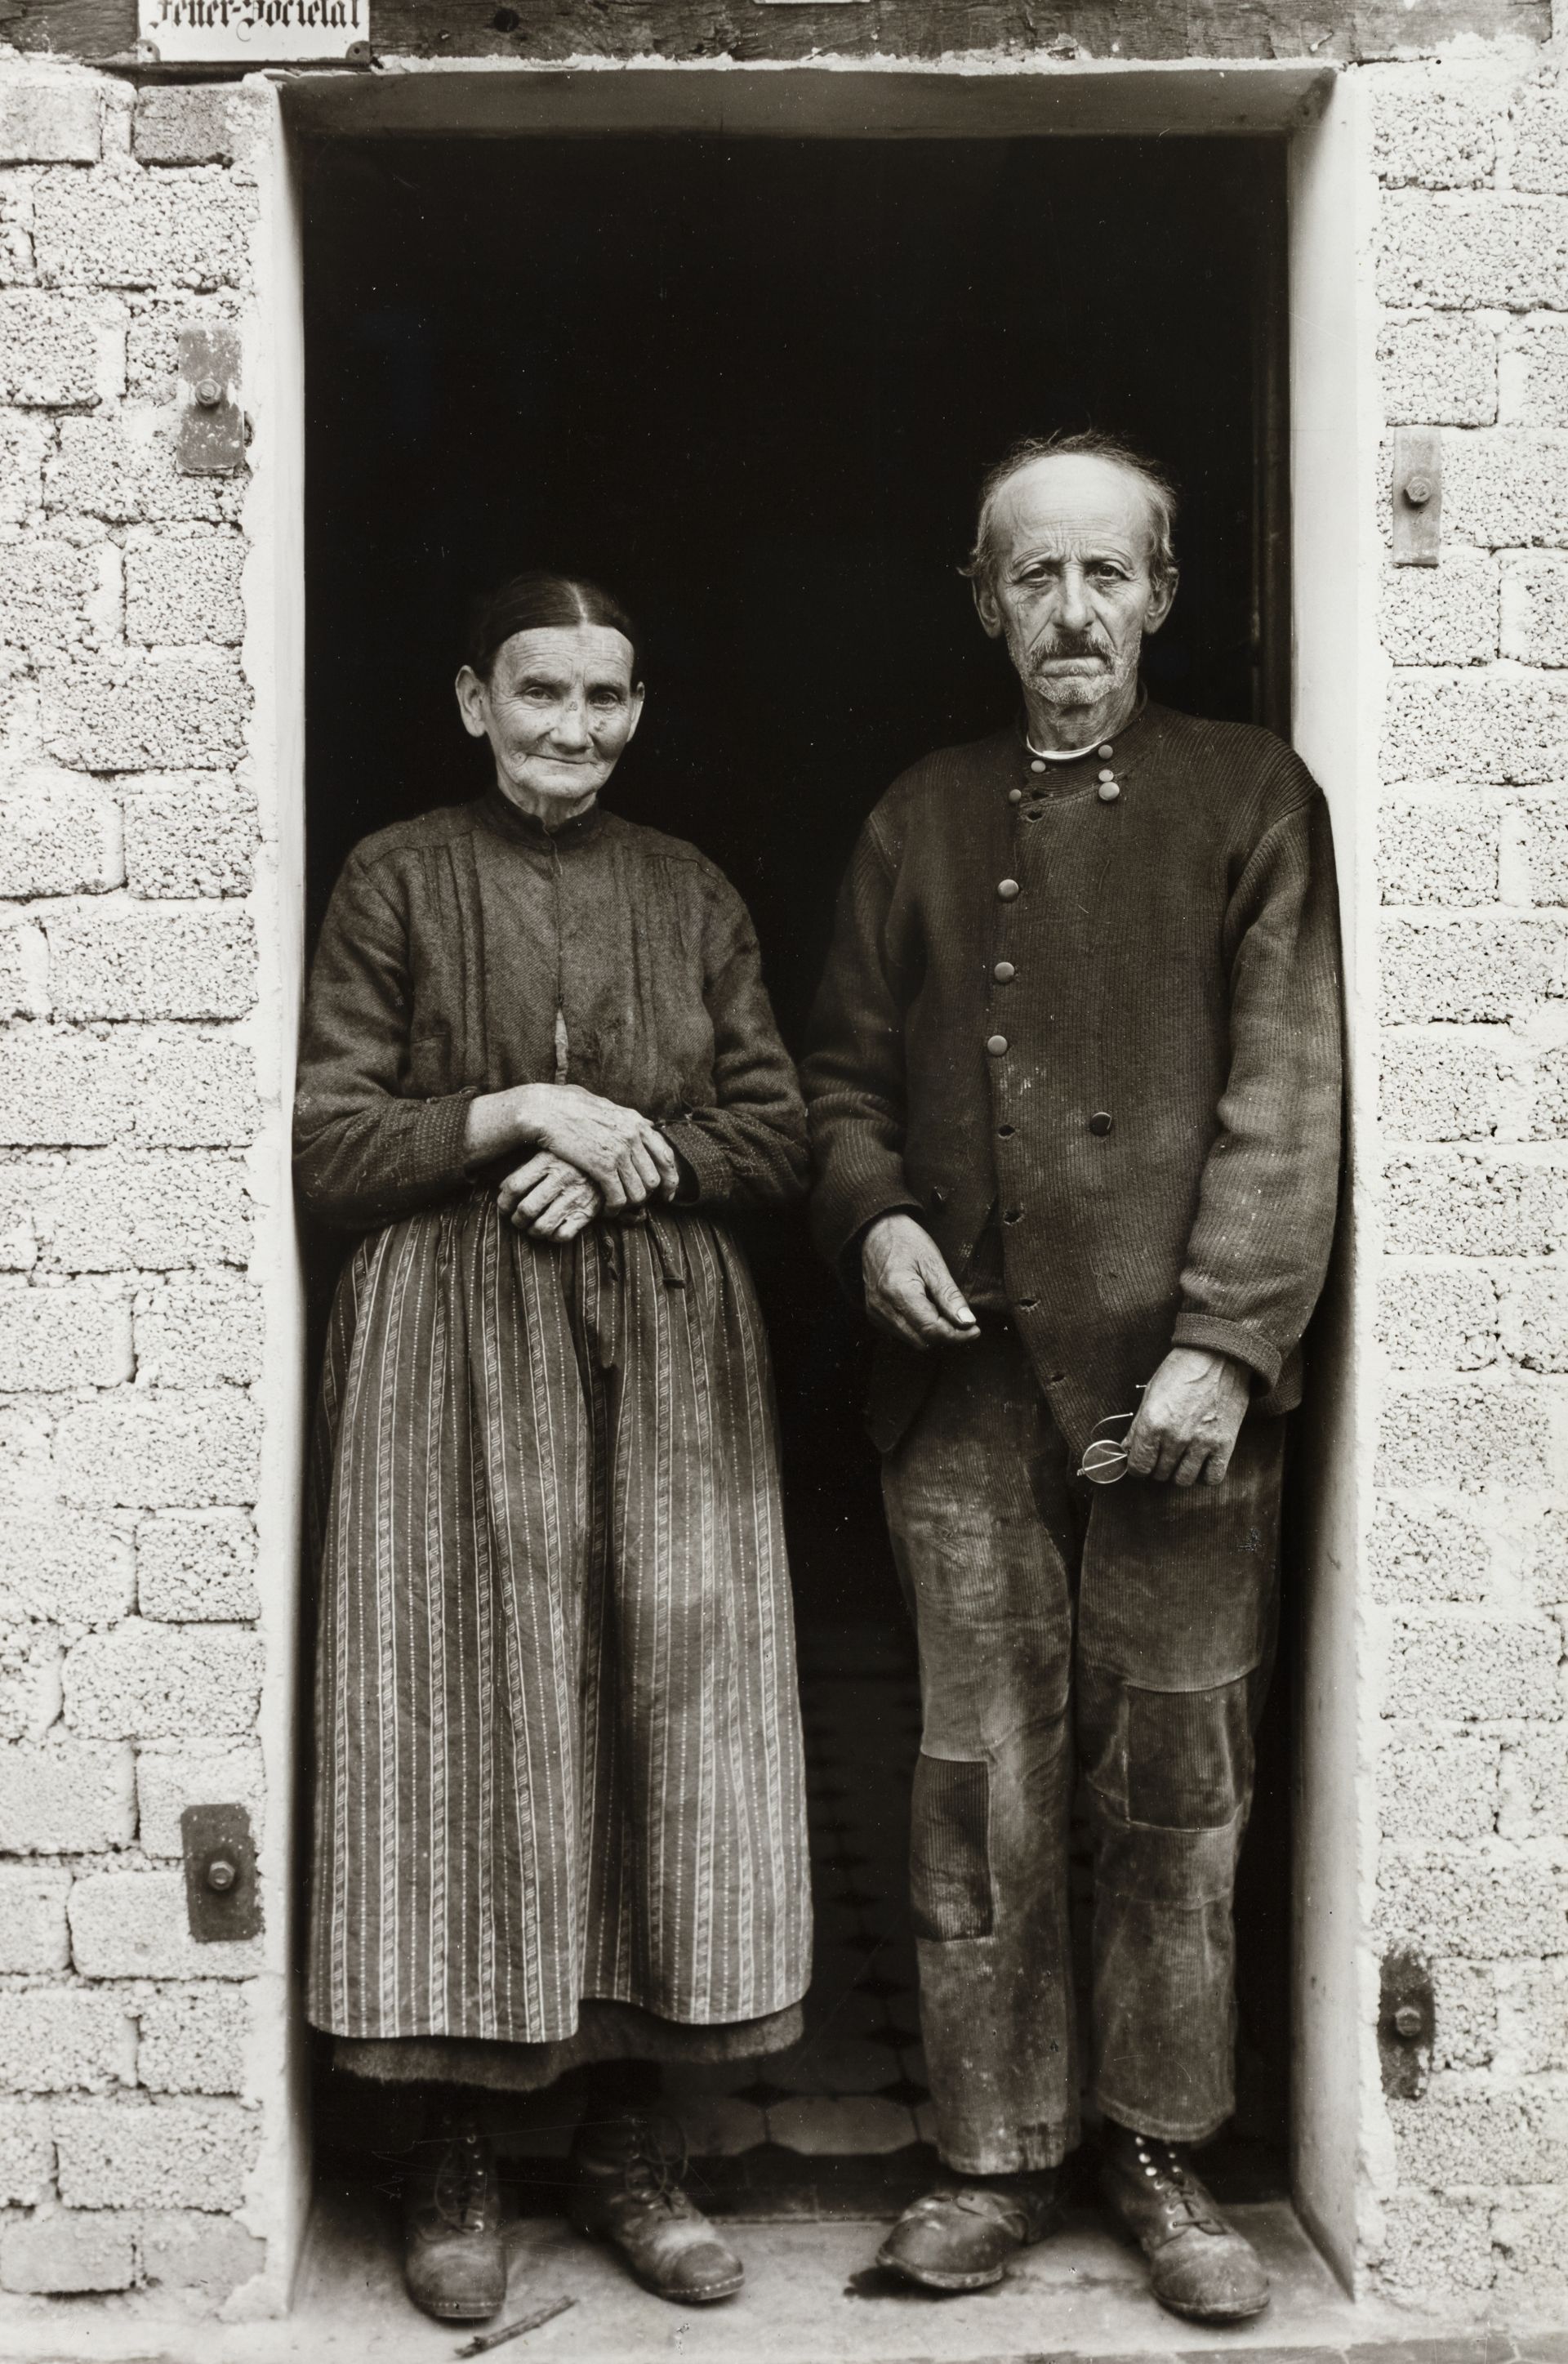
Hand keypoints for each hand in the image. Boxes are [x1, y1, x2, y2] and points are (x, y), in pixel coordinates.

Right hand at [469, 1084, 679, 1213]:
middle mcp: (633, 1136)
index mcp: (636, 1122)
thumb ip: (625, 1119)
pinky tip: (607, 1210)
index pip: (666, 1156)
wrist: (546, 1109)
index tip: (667, 1193)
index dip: (670, 1179)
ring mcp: (619, 1151)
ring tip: (618, 1207)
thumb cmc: (569, 1107)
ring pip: (638, 1192)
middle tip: (635, 1203)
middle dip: (646, 1196)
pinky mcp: (602, 1166)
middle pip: (653, 1179)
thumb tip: (642, 1123)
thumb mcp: (605, 1106)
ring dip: (629, 1204)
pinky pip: (618, 1197)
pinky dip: (614, 1208)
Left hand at [497, 1152, 600, 1242]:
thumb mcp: (549, 1151)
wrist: (609, 1160)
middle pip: (526, 1210)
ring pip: (542, 1227)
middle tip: (517, 1219)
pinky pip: (563, 1235)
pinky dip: (553, 1237)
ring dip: (532, 1231)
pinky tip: (552, 1229)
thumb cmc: (571, 1157)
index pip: (514, 1186)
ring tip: (532, 1227)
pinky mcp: (588, 1212)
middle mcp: (561, 1178)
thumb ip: (526, 1167)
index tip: (504, 1206)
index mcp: (547, 1160)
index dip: (503, 1202)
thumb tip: (501, 1187)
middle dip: (516, 1220)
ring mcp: (576, 1196)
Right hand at [861, 1213, 979, 1350]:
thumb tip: (967, 1321)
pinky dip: (919, 1329)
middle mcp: (883, 1308)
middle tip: (964, 1321)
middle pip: (923, 1340)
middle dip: (947, 1335)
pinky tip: (928, 1310)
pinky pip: (902, 1334)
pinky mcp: (875, 1316)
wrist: (875, 1232)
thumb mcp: (933, 1263)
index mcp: (898, 1292)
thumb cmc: (905, 1241)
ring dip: (934, 1333)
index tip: (974, 1329)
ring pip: (913, 1341)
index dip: (956, 1334)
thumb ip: (949, 1295)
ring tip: (945, 1312)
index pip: (931, 1329)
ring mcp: (876, 1314)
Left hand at [1124, 1346, 1249, 1486]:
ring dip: (1179, 1472)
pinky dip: (1205, 1475)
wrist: (1219, 1355)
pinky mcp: (1224, 1444)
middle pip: (1160, 1474)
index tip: (1142, 1461)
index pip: (1139, 1466)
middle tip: (1162, 1454)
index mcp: (1152, 1422)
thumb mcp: (1151, 1393)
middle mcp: (1175, 1436)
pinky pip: (1212, 1478)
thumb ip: (1138, 1426)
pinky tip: (1201, 1462)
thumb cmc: (1182, 1369)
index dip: (1138, 1466)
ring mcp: (1201, 1442)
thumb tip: (1127, 1450)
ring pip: (1183, 1480)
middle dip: (1157, 1467)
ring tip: (1181, 1458)